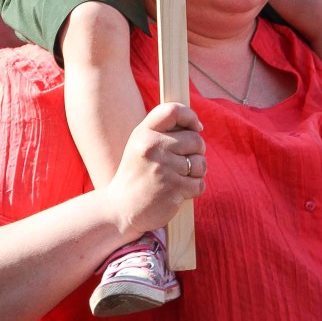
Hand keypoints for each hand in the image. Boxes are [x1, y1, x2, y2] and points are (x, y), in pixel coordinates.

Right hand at [106, 103, 205, 240]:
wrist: (120, 209)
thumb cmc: (136, 174)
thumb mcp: (140, 144)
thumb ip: (162, 130)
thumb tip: (197, 127)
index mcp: (144, 132)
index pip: (173, 111)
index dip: (190, 116)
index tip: (196, 127)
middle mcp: (153, 147)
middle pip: (195, 139)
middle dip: (197, 150)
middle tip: (185, 160)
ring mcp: (163, 169)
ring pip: (200, 163)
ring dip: (197, 171)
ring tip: (181, 176)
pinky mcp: (173, 190)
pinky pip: (199, 184)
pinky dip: (194, 188)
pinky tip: (179, 191)